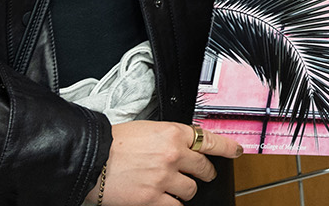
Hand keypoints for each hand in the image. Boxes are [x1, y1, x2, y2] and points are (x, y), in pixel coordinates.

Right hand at [93, 121, 240, 205]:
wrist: (91, 159)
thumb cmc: (114, 143)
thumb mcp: (148, 129)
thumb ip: (170, 138)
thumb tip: (185, 146)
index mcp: (172, 133)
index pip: (210, 140)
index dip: (227, 147)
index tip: (236, 151)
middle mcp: (173, 155)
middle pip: (204, 167)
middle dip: (206, 173)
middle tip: (204, 175)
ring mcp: (164, 178)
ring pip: (191, 190)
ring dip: (186, 190)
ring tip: (175, 188)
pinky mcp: (153, 199)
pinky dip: (173, 204)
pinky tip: (166, 200)